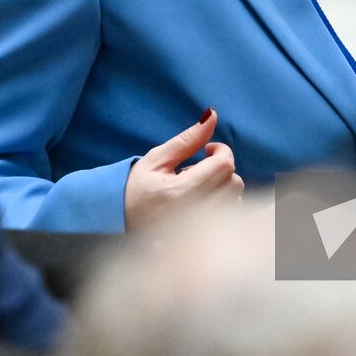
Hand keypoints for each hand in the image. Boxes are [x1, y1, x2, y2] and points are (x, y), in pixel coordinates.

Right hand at [124, 108, 244, 229]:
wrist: (119, 223)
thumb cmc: (135, 189)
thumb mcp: (156, 159)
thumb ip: (187, 139)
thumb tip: (212, 115)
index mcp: (180, 193)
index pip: (224, 166)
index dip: (221, 151)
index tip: (206, 150)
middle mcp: (194, 215)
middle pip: (234, 183)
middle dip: (222, 169)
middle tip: (198, 169)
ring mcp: (200, 232)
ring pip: (236, 200)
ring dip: (223, 188)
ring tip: (198, 188)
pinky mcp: (204, 240)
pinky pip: (230, 218)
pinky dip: (224, 205)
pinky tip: (203, 203)